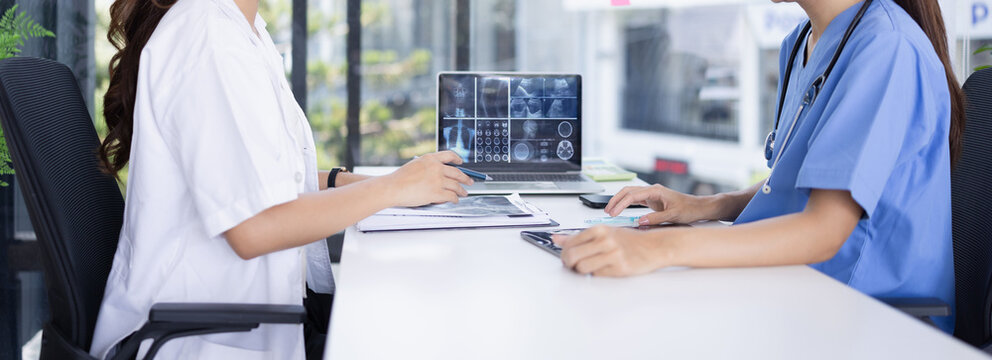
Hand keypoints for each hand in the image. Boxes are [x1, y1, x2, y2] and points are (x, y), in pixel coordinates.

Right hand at [382, 151, 473, 206]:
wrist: (392, 188)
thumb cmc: (399, 179)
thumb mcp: (415, 165)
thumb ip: (428, 167)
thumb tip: (440, 175)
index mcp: (430, 158)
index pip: (449, 155)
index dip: (457, 159)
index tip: (461, 162)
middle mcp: (436, 167)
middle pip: (457, 172)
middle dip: (466, 178)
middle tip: (470, 181)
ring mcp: (438, 180)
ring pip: (456, 186)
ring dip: (462, 190)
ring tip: (464, 193)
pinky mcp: (437, 193)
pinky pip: (451, 196)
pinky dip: (455, 199)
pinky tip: (455, 200)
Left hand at [552, 226, 667, 276]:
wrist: (654, 246)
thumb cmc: (629, 240)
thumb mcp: (603, 233)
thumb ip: (579, 237)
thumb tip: (556, 239)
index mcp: (599, 230)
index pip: (569, 244)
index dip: (564, 253)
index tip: (566, 256)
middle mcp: (605, 240)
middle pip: (572, 256)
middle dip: (568, 264)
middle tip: (572, 265)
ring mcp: (613, 255)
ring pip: (582, 268)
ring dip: (581, 271)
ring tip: (587, 268)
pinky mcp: (620, 268)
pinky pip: (597, 275)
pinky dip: (596, 274)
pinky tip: (602, 269)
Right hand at [605, 184, 707, 224]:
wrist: (699, 207)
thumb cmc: (689, 209)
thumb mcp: (673, 215)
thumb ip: (656, 218)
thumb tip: (640, 221)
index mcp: (655, 191)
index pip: (632, 195)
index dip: (620, 204)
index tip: (613, 212)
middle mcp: (652, 190)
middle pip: (628, 191)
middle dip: (615, 200)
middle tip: (607, 211)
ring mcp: (652, 195)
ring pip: (630, 194)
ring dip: (619, 201)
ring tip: (610, 211)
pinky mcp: (652, 200)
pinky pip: (635, 199)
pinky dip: (626, 204)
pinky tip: (620, 209)